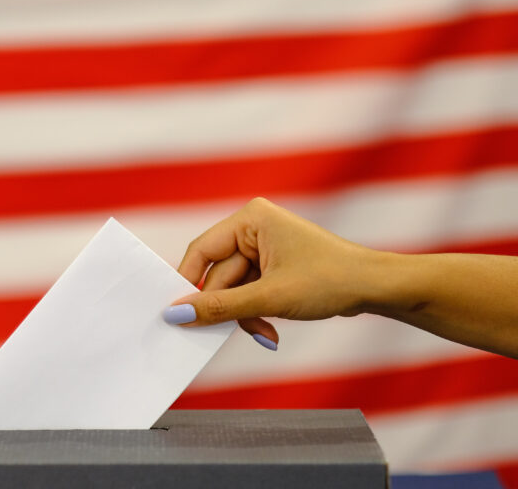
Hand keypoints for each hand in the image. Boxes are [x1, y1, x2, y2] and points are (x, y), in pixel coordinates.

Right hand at [165, 198, 385, 348]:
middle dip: (228, 307)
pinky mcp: (273, 267)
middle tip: (226, 333)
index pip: (202, 252)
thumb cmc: (331, 280)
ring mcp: (263, 248)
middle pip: (217, 275)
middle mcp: (253, 228)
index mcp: (250, 219)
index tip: (175, 313)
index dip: (187, 283)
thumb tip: (176, 314)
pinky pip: (248, 293)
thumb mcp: (269, 297)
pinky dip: (255, 313)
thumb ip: (219, 306)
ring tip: (264, 333)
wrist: (376, 288)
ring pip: (233, 289)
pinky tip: (270, 330)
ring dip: (244, 315)